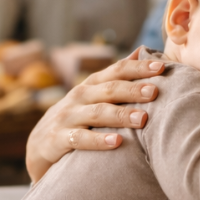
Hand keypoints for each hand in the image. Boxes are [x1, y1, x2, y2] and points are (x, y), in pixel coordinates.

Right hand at [24, 46, 164, 181]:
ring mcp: (67, 117)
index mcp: (91, 86)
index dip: (138, 68)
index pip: (116, 71)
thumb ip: (114, 77)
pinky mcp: (57, 139)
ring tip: (143, 119)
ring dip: (121, 115)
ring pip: (97, 113)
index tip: (161, 68)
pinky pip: (79, 139)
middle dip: (132, 90)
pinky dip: (98, 140)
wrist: (38, 147)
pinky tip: (117, 142)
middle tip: (154, 92)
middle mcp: (79, 97)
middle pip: (109, 90)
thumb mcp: (92, 96)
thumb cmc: (75, 120)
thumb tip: (141, 51)